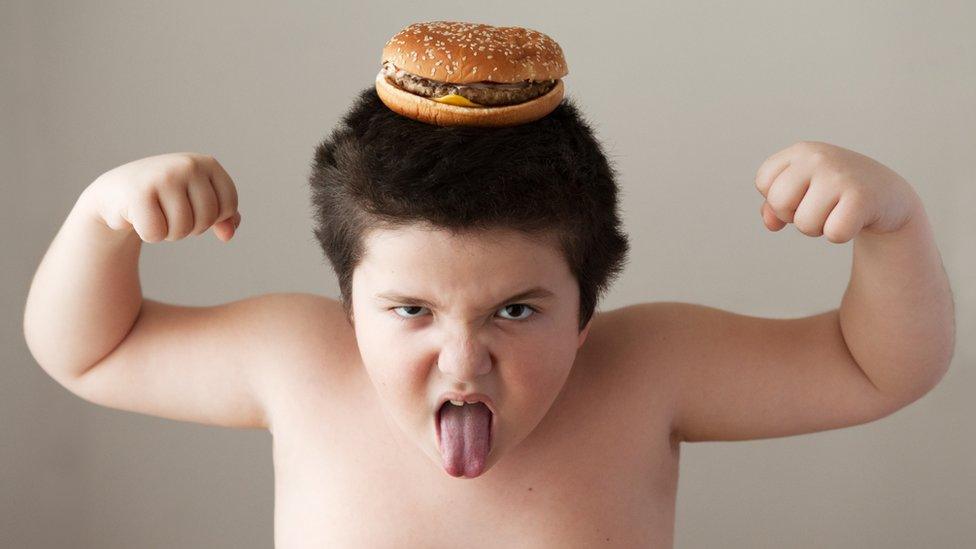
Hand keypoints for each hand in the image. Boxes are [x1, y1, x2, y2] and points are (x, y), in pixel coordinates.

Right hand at [85, 153, 240, 242]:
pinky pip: (156, 233)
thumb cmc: (165, 198)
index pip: (229, 206)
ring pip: (182, 229)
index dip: (215, 218)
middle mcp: (188, 165)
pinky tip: (139, 217)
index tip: (195, 209)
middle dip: (190, 227)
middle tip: (170, 213)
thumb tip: (228, 235)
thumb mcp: (200, 201)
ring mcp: (164, 177)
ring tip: (156, 214)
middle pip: (207, 219)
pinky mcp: (139, 193)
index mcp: (208, 164)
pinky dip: (149, 234)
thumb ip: (224, 217)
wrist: (117, 193)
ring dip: (169, 232)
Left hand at [754, 141, 919, 242]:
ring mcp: (839, 175)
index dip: (778, 197)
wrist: (888, 194)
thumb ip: (774, 206)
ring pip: (804, 224)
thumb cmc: (836, 192)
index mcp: (801, 151)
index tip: (803, 194)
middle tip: (820, 207)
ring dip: (819, 228)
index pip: (763, 182)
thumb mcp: (802, 190)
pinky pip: (833, 233)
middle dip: (795, 216)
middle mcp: (818, 157)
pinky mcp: (861, 197)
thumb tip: (770, 223)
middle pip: (779, 203)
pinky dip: (840, 234)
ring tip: (837, 211)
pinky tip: (854, 219)